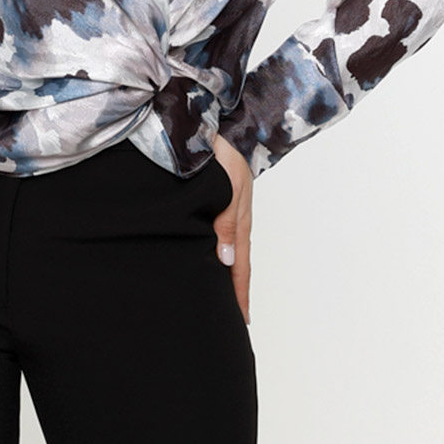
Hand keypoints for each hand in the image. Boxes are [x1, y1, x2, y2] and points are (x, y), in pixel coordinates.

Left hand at [211, 132, 253, 324]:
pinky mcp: (212, 200)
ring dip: (222, 274)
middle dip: (232, 292)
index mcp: (239, 218)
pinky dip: (213, 254)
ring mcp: (224, 209)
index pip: (239, 265)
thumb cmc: (222, 149)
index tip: (240, 322)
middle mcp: (233, 218)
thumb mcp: (229, 185)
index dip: (238, 294)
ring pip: (224, 250)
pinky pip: (216, 234)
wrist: (214, 121)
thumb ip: (227, 221)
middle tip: (229, 322)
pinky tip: (204, 261)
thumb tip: (226, 259)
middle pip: (233, 263)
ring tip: (216, 301)